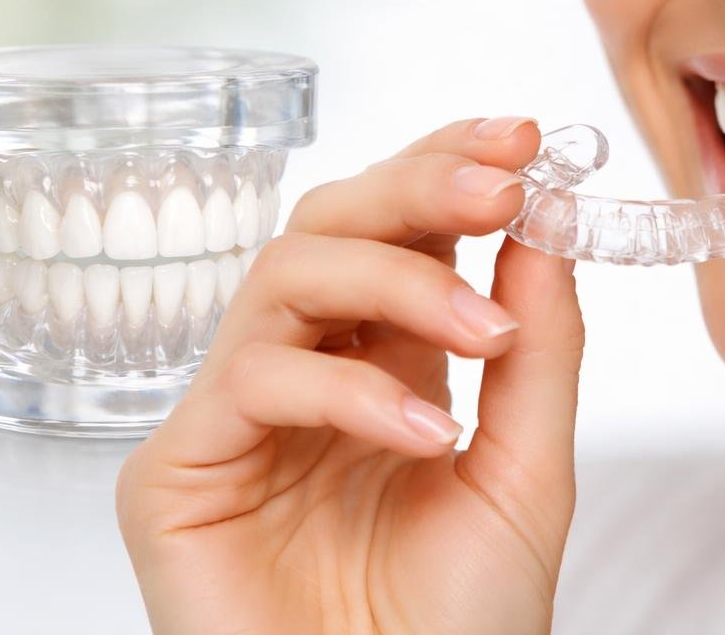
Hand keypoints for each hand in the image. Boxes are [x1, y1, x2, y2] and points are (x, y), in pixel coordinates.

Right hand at [116, 117, 583, 634]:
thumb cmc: (460, 623)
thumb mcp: (529, 467)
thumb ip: (540, 345)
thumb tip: (547, 224)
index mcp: (385, 359)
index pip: (399, 226)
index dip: (447, 164)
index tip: (523, 138)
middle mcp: (307, 369)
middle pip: (331, 220)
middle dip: (421, 186)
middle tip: (503, 184)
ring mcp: (238, 414)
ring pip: (287, 273)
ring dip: (398, 282)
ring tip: (482, 334)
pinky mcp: (177, 470)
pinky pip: (252, 379)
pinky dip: (350, 392)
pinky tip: (425, 435)